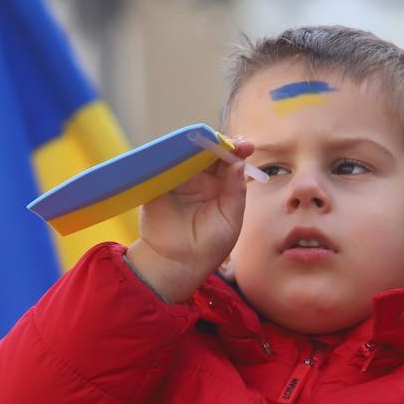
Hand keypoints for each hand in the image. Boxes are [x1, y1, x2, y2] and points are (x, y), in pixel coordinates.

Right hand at [125, 140, 255, 302]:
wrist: (176, 264)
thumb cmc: (209, 246)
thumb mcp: (230, 220)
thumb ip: (235, 191)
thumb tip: (239, 163)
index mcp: (221, 186)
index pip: (229, 161)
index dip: (236, 150)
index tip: (245, 145)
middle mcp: (200, 179)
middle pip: (207, 152)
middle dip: (215, 142)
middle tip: (221, 139)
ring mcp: (178, 179)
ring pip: (185, 153)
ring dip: (192, 144)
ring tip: (201, 140)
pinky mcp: (158, 183)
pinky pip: (162, 163)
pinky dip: (169, 153)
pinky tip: (177, 148)